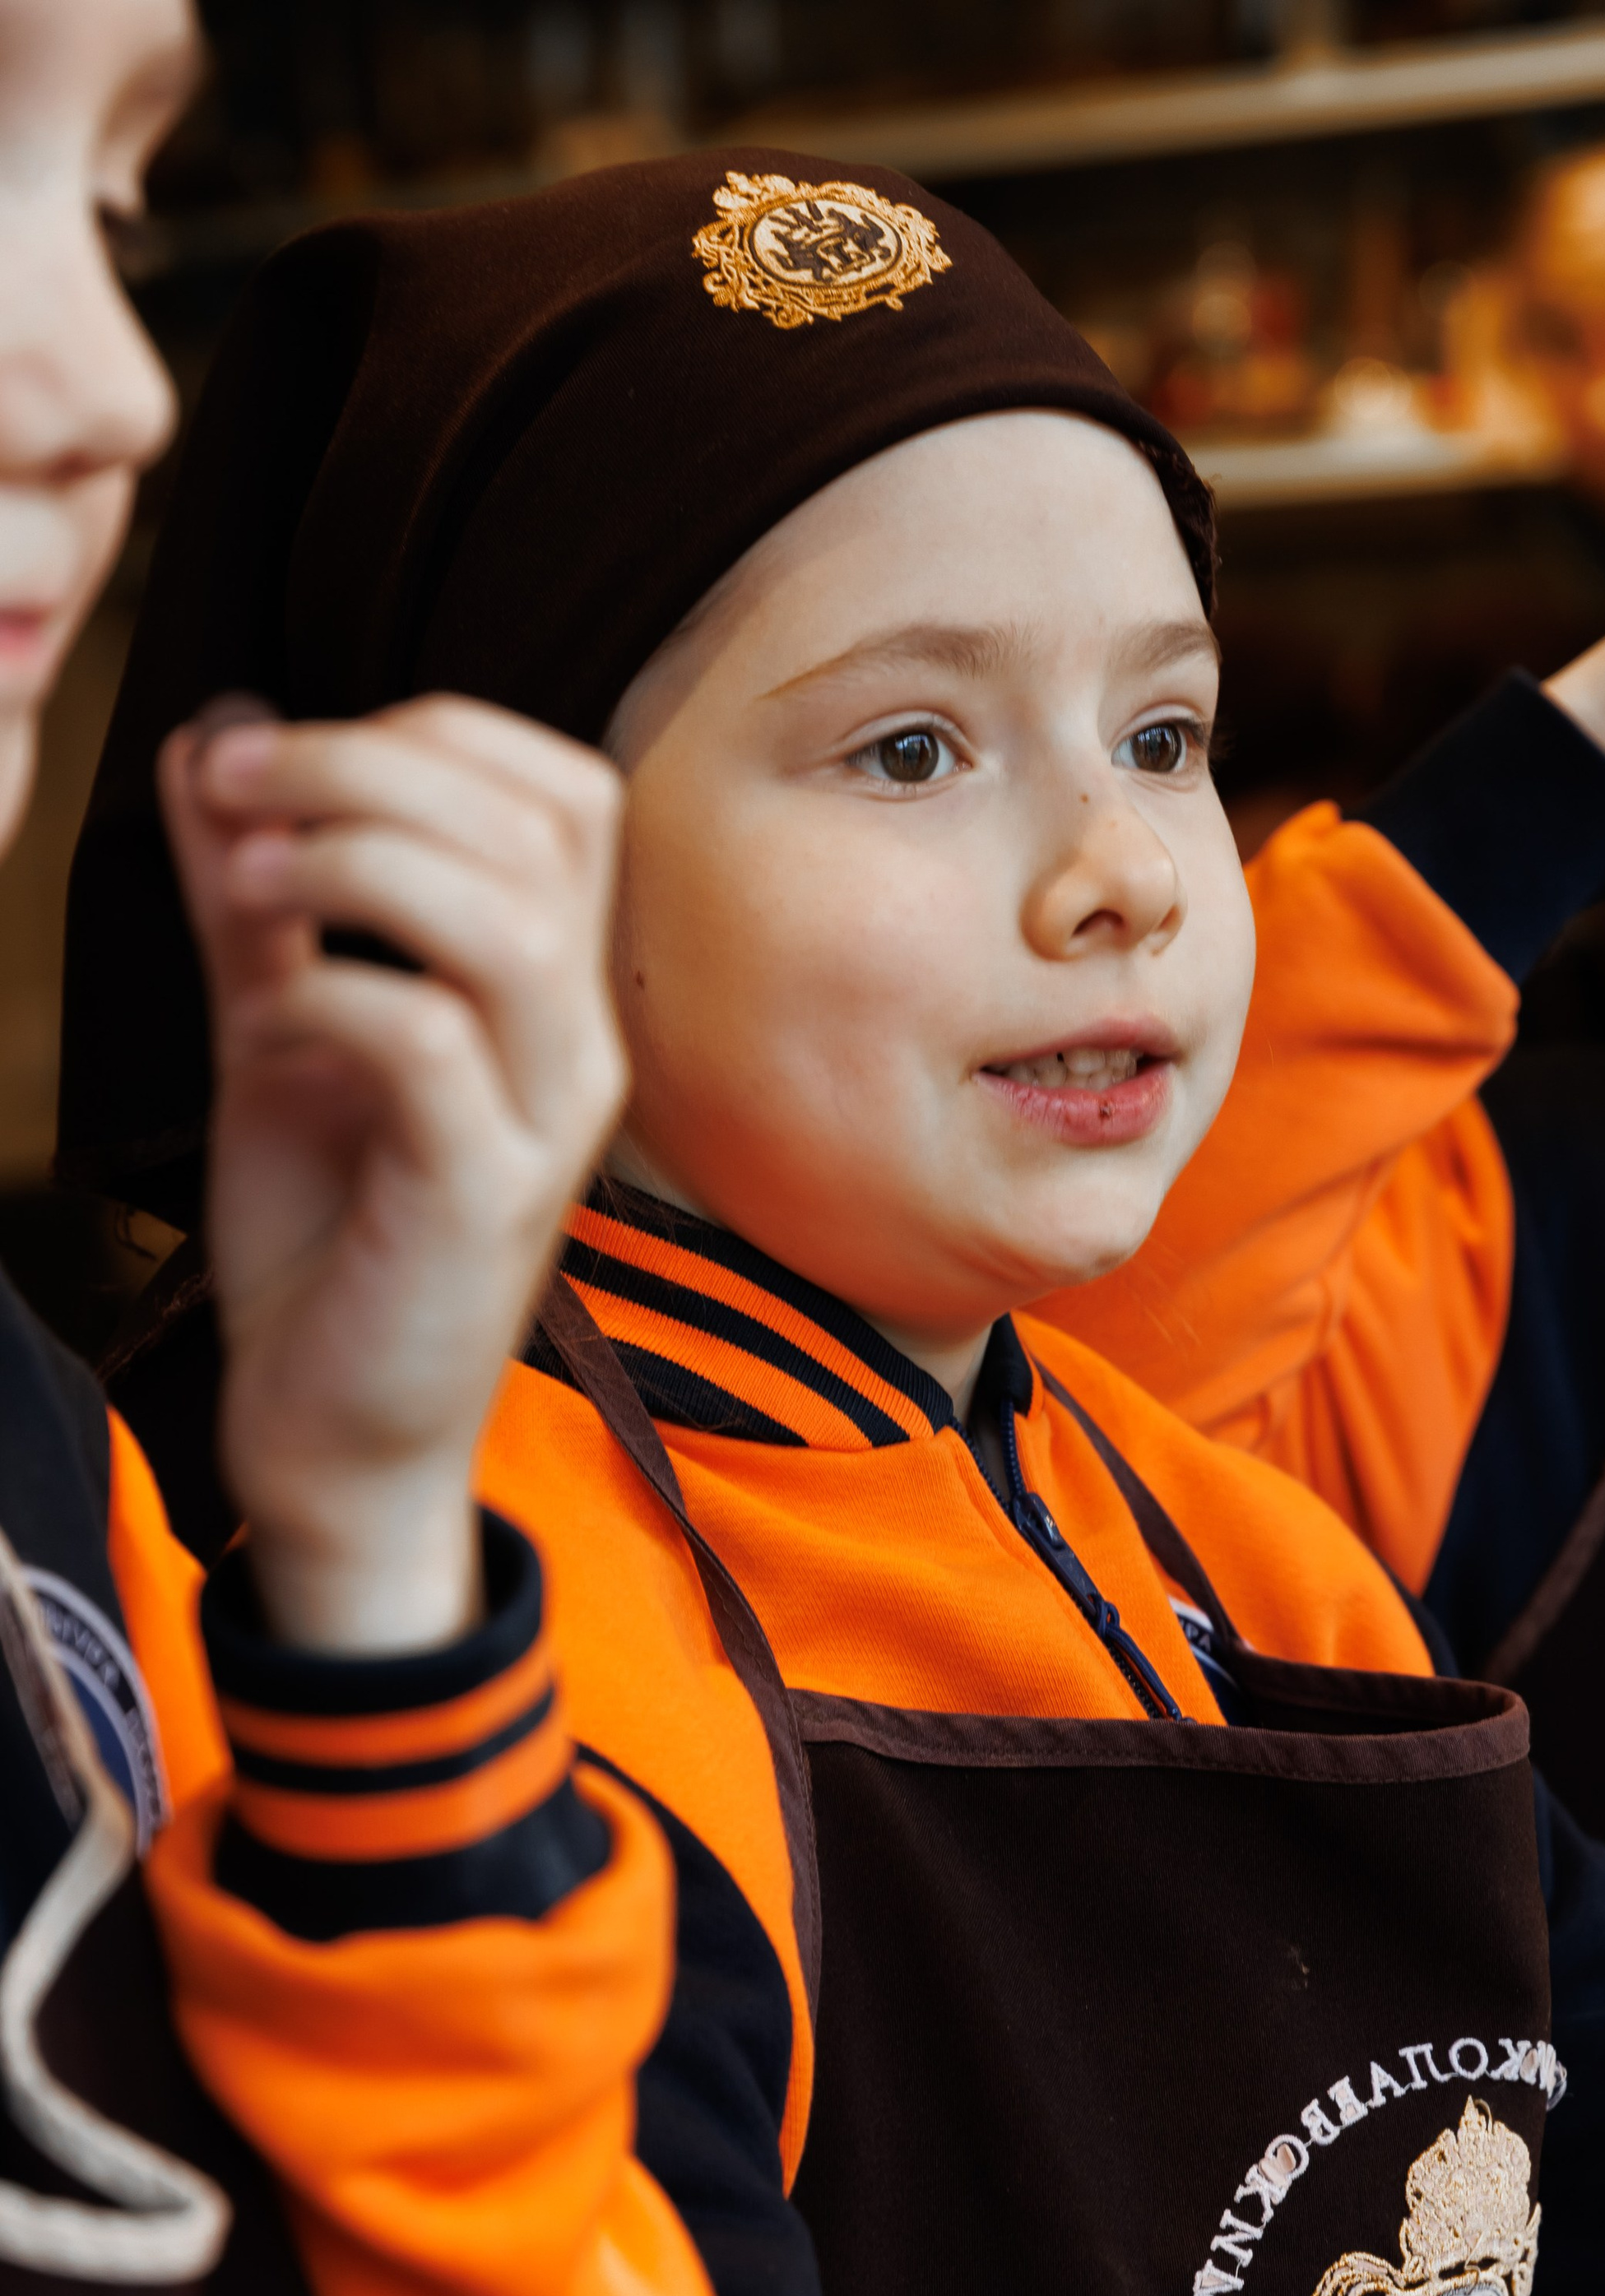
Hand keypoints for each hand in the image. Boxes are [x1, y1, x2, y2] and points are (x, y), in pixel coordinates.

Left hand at [159, 695, 627, 1653]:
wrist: (334, 1438)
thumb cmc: (327, 1247)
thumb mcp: (277, 1033)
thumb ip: (257, 898)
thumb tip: (214, 735)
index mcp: (550, 996)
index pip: (563, 791)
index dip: (426, 734)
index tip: (269, 763)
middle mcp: (577, 1046)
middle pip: (538, 824)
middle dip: (370, 764)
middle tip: (236, 784)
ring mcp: (544, 1124)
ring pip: (506, 918)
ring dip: (360, 859)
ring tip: (252, 878)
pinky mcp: (486, 1199)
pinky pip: (431, 1041)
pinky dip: (334, 992)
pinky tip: (270, 1023)